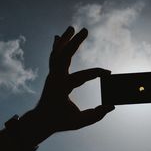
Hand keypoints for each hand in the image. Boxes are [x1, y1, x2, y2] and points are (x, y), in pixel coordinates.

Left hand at [26, 26, 114, 141]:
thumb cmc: (60, 121)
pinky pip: (54, 56)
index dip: (96, 73)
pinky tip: (59, 37)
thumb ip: (95, 115)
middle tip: (85, 30)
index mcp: (61, 89)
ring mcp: (52, 75)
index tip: (108, 73)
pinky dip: (57, 46)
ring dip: (64, 40)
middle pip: (64, 56)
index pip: (81, 76)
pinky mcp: (52, 74)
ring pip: (57, 53)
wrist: (40, 121)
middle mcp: (55, 78)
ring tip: (71, 28)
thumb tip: (110, 106)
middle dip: (75, 42)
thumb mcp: (78, 122)